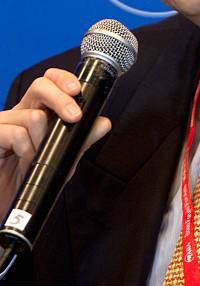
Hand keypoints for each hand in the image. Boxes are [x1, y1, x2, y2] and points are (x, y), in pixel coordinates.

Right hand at [0, 68, 110, 219]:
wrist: (14, 206)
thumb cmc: (34, 179)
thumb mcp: (64, 158)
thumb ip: (82, 139)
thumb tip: (103, 122)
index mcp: (38, 110)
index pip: (50, 81)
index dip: (64, 79)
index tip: (78, 90)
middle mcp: (20, 112)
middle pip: (41, 86)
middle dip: (62, 100)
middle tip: (74, 117)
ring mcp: (4, 123)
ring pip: (33, 116)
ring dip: (43, 142)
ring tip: (39, 158)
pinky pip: (15, 134)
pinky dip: (27, 152)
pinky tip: (25, 164)